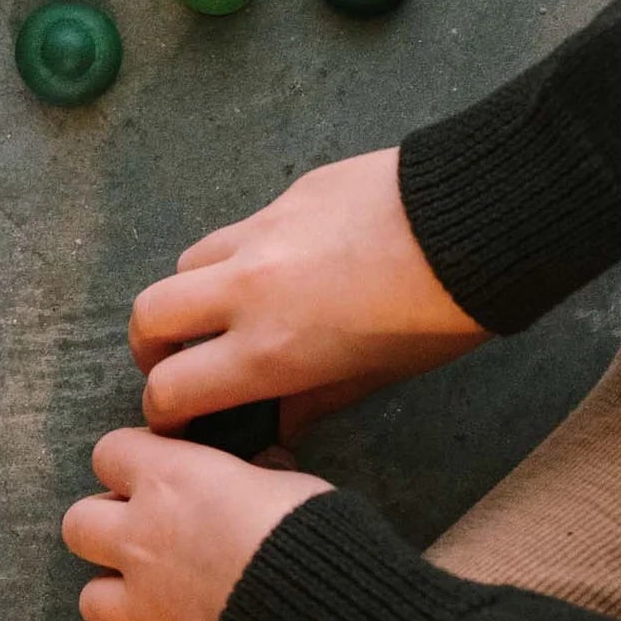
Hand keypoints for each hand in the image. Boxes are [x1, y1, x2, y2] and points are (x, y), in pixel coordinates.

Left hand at [62, 429, 330, 620]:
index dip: (130, 459)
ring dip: (115, 591)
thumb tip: (261, 469)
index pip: (110, 452)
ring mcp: (150, 596)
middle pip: (78, 523)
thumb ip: (255, 474)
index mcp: (170, 479)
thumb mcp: (288, 480)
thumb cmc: (312, 530)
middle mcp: (144, 535)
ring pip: (90, 596)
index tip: (159, 467)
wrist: (325, 610)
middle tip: (147, 528)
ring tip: (152, 585)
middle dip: (103, 526)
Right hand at [129, 147, 484, 435]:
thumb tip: (277, 423)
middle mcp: (245, 291)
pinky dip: (234, 258)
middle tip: (177, 362)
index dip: (163, 413)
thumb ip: (311, 400)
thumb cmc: (438, 316)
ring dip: (190, 295)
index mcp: (269, 351)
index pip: (171, 389)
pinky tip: (278, 268)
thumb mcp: (376, 376)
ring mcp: (258, 235)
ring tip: (225, 311)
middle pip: (148, 316)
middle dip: (151, 347)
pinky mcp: (282, 196)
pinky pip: (235, 231)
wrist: (472, 221)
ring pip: (185, 264)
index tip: (177, 419)